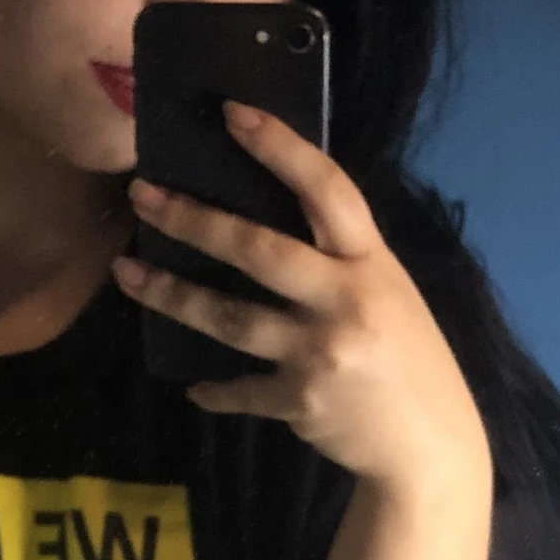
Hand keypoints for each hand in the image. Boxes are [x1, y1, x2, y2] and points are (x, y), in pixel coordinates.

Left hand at [113, 102, 491, 498]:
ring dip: (172, 296)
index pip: (326, 190)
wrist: (432, 445)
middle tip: (142, 196)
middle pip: (258, 250)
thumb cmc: (410, 360)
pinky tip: (194, 387)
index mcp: (372, 264)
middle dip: (194, 220)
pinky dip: (215, 390)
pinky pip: (241, 389)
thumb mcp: (391, 295)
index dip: (280, 148)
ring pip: (231, 318)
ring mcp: (319, 353)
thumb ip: (340, 263)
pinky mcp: (299, 401)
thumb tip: (271, 223)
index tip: (232, 114)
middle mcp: (345, 301)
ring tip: (127, 274)